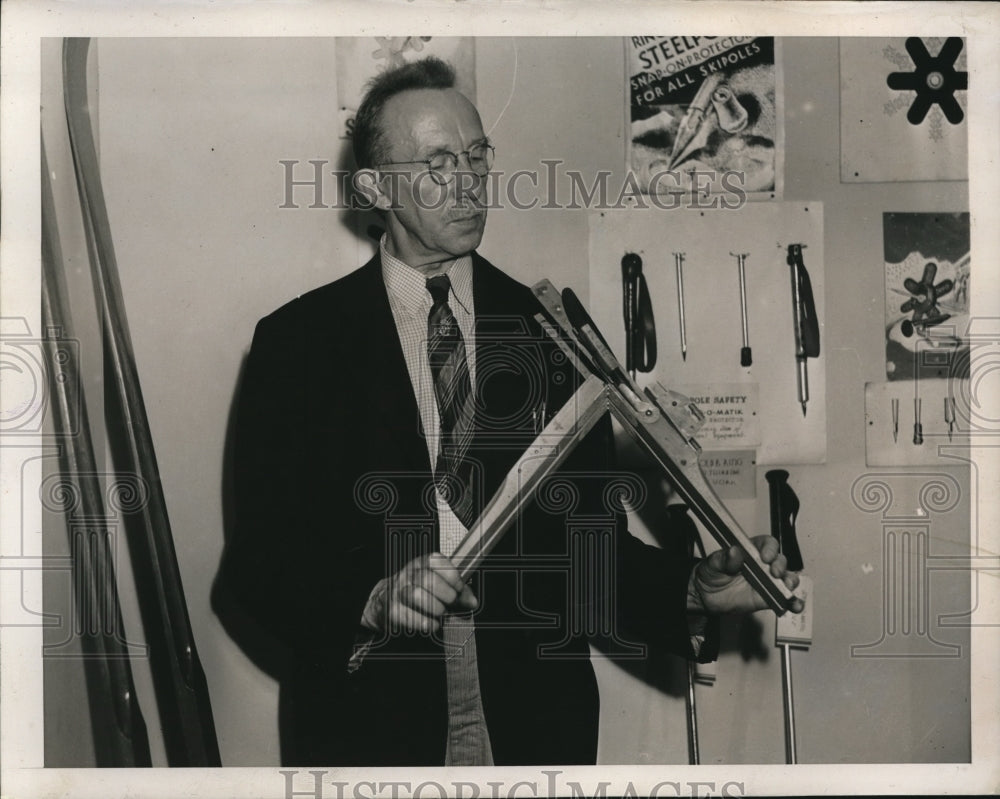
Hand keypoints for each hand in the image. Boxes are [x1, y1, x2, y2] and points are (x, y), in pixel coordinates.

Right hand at [363, 552, 477, 634]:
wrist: (385, 602)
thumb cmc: (417, 591)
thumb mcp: (438, 584)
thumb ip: (457, 591)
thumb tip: (472, 601)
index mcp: (421, 563)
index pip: (436, 561)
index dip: (452, 576)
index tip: (459, 588)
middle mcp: (408, 574)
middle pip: (428, 579)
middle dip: (446, 594)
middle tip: (451, 603)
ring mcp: (398, 592)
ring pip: (417, 595)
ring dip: (436, 608)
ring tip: (440, 613)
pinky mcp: (392, 611)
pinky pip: (411, 617)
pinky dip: (427, 623)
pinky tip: (432, 623)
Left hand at [688, 536, 803, 614]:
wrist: (705, 595)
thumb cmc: (711, 572)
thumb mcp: (713, 563)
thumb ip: (724, 559)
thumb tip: (734, 551)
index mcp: (750, 550)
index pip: (767, 544)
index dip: (770, 548)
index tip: (765, 556)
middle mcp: (761, 564)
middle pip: (780, 560)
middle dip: (781, 565)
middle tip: (774, 572)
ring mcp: (766, 581)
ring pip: (786, 578)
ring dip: (790, 582)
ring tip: (786, 586)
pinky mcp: (767, 598)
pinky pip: (783, 599)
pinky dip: (792, 602)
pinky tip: (795, 605)